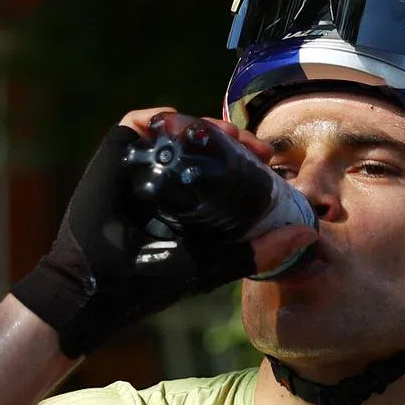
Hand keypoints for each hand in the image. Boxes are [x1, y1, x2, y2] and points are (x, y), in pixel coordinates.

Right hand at [12, 106, 316, 357]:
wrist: (98, 288)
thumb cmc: (150, 283)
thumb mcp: (214, 264)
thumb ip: (257, 253)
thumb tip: (306, 236)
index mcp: (187, 202)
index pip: (221, 166)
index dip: (246, 156)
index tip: (269, 159)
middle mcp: (164, 179)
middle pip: (203, 143)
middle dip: (232, 137)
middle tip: (254, 145)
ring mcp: (139, 166)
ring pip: (177, 128)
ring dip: (205, 124)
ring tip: (229, 135)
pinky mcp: (114, 156)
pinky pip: (138, 122)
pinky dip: (163, 117)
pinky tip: (188, 125)